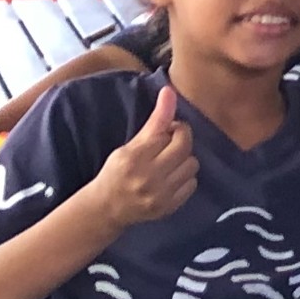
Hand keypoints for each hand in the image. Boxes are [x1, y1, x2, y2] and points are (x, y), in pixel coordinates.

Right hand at [86, 86, 198, 228]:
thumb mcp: (129, 146)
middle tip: (173, 140)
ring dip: (185, 159)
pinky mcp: (170, 207)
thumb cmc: (117, 171)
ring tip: (170, 160)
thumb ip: (154, 121)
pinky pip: (192, 183)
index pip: (167, 133)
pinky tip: (172, 177)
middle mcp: (148, 177)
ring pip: (192, 165)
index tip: (170, 127)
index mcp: (134, 158)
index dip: (174, 127)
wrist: (107, 207)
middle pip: (184, 148)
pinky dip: (186, 177)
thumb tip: (170, 91)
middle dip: (183, 138)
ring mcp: (160, 194)